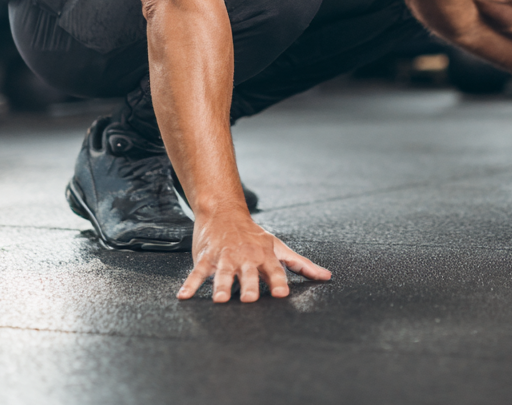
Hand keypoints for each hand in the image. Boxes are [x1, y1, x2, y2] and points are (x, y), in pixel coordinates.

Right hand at [177, 208, 330, 302]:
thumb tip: (326, 276)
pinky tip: (184, 296)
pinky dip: (190, 284)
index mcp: (265, 256)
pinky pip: (197, 272)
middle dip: (249, 285)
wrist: (224, 212)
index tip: (281, 294)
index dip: (278, 281)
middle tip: (250, 299)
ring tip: (221, 299)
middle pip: (249, 273)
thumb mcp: (279, 247)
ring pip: (224, 273)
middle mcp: (246, 257)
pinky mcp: (207, 257)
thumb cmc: (255, 235)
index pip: (274, 270)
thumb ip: (301, 265)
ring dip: (222, 286)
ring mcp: (225, 257)